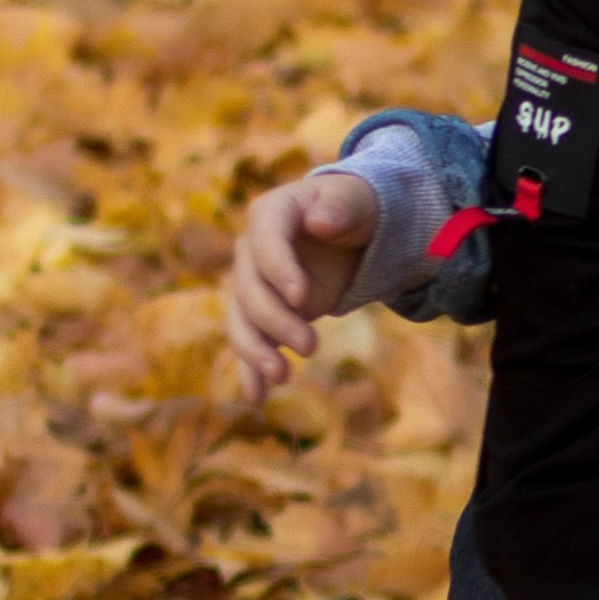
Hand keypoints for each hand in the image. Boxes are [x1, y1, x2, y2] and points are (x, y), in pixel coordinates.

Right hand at [225, 170, 378, 400]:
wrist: (351, 230)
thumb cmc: (353, 207)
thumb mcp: (356, 200)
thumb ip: (341, 207)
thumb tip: (320, 222)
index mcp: (270, 215)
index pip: (265, 243)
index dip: (279, 270)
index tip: (303, 298)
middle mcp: (251, 251)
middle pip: (249, 291)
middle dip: (276, 321)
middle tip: (312, 347)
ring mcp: (254, 285)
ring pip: (242, 322)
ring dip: (257, 352)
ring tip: (284, 376)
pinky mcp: (265, 314)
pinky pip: (251, 343)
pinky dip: (249, 371)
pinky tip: (256, 399)